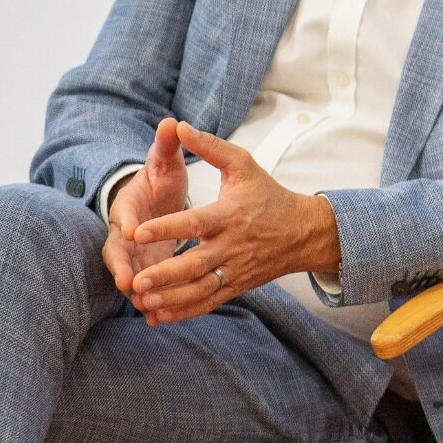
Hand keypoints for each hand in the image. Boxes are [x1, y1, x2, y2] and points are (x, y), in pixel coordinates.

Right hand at [101, 119, 188, 319]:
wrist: (158, 198)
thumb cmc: (161, 179)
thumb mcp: (164, 162)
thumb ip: (167, 145)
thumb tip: (171, 121)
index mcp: (128, 207)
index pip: (123, 215)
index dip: (127, 222)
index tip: (133, 230)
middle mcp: (125, 234)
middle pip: (118, 253)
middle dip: (121, 267)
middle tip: (128, 283)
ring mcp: (134, 254)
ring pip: (130, 275)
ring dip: (136, 291)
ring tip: (144, 307)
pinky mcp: (146, 268)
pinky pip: (144, 288)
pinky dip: (150, 303)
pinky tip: (157, 320)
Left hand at [126, 122, 340, 324]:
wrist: (305, 232)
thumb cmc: (268, 195)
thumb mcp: (243, 165)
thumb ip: (210, 147)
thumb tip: (179, 127)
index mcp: (229, 215)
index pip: (195, 223)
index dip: (167, 228)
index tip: (139, 231)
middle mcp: (232, 245)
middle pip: (195, 263)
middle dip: (165, 274)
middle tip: (137, 281)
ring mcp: (235, 268)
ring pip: (200, 288)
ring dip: (172, 297)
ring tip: (144, 300)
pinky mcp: (237, 285)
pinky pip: (209, 301)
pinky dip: (185, 311)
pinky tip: (160, 315)